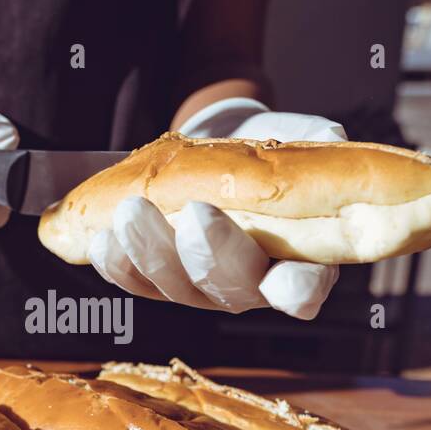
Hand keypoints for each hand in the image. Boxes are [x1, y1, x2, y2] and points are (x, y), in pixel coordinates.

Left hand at [87, 98, 344, 317]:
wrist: (216, 148)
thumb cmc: (266, 151)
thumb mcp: (299, 137)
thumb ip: (317, 141)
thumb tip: (328, 137)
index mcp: (300, 261)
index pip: (304, 290)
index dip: (295, 293)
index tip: (283, 283)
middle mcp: (250, 286)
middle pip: (232, 290)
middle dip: (210, 256)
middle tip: (194, 215)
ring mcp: (200, 288)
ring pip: (176, 287)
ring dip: (151, 254)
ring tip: (132, 213)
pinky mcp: (157, 280)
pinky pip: (134, 282)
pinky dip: (116, 263)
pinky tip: (102, 238)